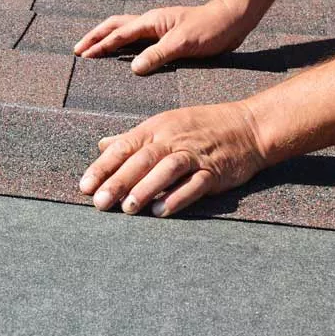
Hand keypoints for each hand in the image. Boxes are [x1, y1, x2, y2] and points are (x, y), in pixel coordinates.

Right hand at [73, 0, 253, 74]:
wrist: (233, 19)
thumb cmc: (211, 28)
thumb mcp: (183, 43)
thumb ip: (157, 54)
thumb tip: (133, 67)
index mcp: (151, 22)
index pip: (118, 34)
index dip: (100, 45)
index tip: (83, 56)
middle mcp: (151, 22)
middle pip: (114, 26)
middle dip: (95, 37)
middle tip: (78, 50)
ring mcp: (157, 28)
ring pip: (124, 31)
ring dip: (106, 38)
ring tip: (92, 49)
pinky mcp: (165, 35)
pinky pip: (136, 38)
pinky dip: (122, 44)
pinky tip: (121, 53)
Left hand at [79, 102, 268, 216]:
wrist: (249, 127)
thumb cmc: (201, 127)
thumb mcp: (164, 124)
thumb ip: (132, 138)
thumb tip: (102, 144)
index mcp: (156, 128)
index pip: (123, 146)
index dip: (103, 166)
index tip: (85, 186)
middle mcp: (173, 139)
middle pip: (141, 159)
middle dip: (119, 181)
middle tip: (100, 202)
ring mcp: (194, 155)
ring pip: (166, 170)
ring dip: (146, 189)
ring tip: (128, 209)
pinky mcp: (214, 171)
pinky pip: (194, 184)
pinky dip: (177, 197)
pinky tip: (161, 211)